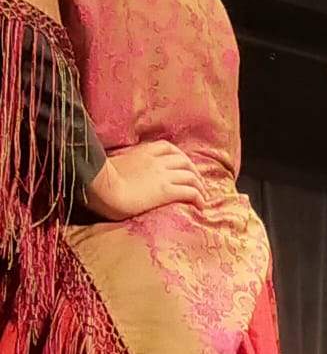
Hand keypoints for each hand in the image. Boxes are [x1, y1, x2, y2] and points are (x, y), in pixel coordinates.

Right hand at [83, 141, 201, 220]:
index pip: (167, 147)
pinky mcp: (166, 191)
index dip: (179, 156)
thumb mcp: (109, 165)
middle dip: (194, 171)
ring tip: (203, 196)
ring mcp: (162, 175)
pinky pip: (190, 192)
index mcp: (141, 152)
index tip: (183, 165)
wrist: (101, 190)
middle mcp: (156, 161)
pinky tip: (201, 206)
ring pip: (191, 176)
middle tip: (198, 182)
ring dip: (200, 186)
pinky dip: (199, 198)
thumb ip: (119, 164)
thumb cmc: (97, 180)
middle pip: (184, 161)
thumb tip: (115, 170)